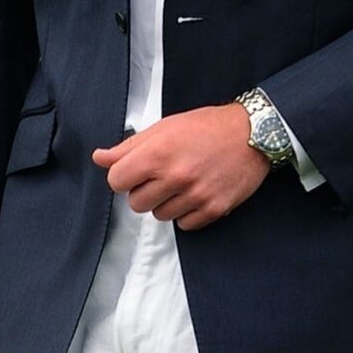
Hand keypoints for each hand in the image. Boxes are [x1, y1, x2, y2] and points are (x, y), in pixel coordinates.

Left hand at [93, 103, 268, 229]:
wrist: (253, 134)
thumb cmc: (206, 127)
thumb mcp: (164, 128)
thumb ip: (129, 147)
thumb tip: (100, 158)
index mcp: (158, 153)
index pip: (117, 182)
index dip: (124, 176)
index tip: (136, 171)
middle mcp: (176, 177)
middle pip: (136, 203)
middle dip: (144, 191)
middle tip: (161, 176)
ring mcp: (196, 196)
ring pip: (159, 215)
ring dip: (165, 202)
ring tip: (181, 183)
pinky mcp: (214, 209)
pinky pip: (184, 225)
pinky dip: (186, 213)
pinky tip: (195, 193)